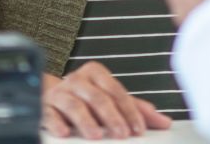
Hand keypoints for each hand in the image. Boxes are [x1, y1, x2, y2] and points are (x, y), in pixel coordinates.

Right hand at [41, 64, 171, 139]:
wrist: (47, 95)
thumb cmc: (85, 98)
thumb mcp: (111, 100)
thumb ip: (136, 110)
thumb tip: (164, 122)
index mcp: (96, 74)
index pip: (116, 92)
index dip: (129, 111)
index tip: (138, 129)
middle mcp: (78, 79)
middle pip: (98, 97)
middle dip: (112, 117)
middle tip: (122, 134)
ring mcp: (60, 92)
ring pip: (74, 104)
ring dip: (86, 121)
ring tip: (96, 136)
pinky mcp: (44, 105)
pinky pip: (49, 113)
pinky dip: (57, 122)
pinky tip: (64, 133)